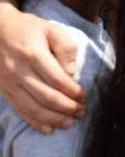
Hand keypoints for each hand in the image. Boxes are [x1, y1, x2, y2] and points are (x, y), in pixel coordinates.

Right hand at [0, 7, 86, 132]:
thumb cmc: (30, 28)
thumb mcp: (51, 28)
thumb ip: (66, 47)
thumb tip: (72, 73)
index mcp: (33, 54)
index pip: (57, 79)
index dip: (73, 91)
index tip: (85, 97)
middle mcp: (19, 71)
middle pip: (46, 97)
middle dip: (67, 108)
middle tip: (82, 112)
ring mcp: (9, 83)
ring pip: (33, 108)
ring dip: (54, 118)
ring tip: (70, 123)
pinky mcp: (5, 90)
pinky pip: (20, 110)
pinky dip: (35, 122)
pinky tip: (49, 128)